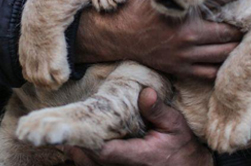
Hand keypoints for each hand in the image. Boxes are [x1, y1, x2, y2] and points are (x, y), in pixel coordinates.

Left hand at [67, 88, 213, 165]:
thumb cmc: (181, 145)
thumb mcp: (175, 124)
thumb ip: (158, 110)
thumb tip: (145, 92)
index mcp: (138, 156)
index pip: (105, 152)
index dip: (88, 140)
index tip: (79, 123)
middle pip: (91, 161)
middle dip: (78, 144)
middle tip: (68, 122)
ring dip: (79, 151)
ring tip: (73, 131)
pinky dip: (86, 157)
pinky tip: (84, 143)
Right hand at [76, 0, 250, 80]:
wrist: (115, 34)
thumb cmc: (135, 7)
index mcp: (184, 16)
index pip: (221, 1)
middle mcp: (189, 38)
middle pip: (230, 34)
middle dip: (244, 25)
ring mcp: (186, 56)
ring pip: (224, 56)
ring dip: (238, 47)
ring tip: (248, 38)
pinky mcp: (181, 68)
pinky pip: (210, 74)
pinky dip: (223, 67)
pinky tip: (230, 59)